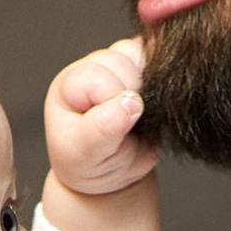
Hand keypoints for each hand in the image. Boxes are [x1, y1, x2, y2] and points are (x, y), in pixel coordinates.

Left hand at [43, 34, 154, 201]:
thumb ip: (102, 129)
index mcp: (70, 85)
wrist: (112, 175)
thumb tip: (132, 102)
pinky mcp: (143, 70)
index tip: (108, 131)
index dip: (110, 103)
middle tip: (123, 126)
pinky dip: (161, 82)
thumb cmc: (90, 163)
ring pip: (140, 56)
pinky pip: (158, 63)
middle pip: (120, 61)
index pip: (96, 77)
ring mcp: (119, 67)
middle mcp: (93, 69)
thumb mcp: (86, 155)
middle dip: (129, 95)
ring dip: (146, 89)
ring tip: (136, 118)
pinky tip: (151, 107)